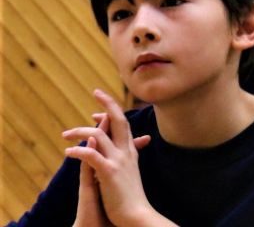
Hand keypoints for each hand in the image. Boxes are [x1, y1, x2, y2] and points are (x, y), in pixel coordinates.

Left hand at [64, 90, 156, 225]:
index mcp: (130, 152)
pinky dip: (79, 150)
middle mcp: (126, 152)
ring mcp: (118, 161)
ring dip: (80, 131)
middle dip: (108, 103)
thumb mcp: (131, 173)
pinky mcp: (109, 172)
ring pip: (100, 135)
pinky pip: (91, 155)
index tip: (98, 110)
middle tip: (96, 91)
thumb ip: (128, 159)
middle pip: (119, 120)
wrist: (137, 215)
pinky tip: (68, 152)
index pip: (124, 125)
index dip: (112, 113)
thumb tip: (128, 149)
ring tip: (64, 134)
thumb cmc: (132, 198)